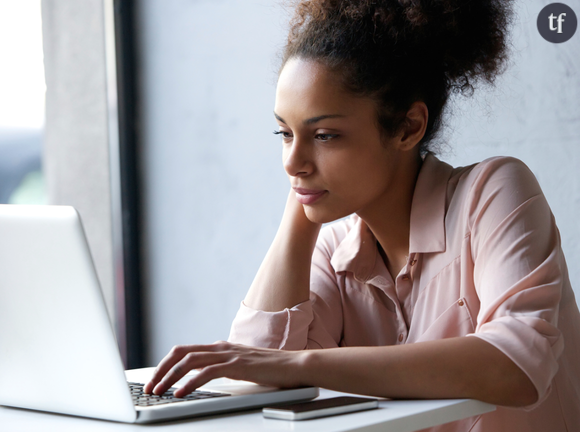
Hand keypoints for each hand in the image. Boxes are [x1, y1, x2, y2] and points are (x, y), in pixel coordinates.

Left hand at [143, 341, 305, 397]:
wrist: (295, 365)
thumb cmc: (271, 369)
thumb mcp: (241, 367)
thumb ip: (224, 367)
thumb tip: (204, 378)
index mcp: (220, 347)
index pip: (185, 351)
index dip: (166, 364)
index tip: (155, 380)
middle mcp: (221, 347)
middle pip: (181, 353)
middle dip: (161, 370)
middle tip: (150, 387)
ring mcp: (229, 354)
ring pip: (189, 361)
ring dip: (170, 377)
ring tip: (159, 392)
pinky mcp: (237, 365)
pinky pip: (207, 372)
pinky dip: (190, 382)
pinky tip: (181, 393)